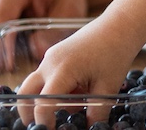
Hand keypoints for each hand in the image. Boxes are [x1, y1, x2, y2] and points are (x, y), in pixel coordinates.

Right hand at [15, 14, 145, 124]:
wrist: (119, 25)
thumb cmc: (116, 53)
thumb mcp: (108, 88)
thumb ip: (96, 113)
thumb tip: (90, 129)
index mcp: (62, 70)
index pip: (43, 104)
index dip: (44, 122)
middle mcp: (50, 63)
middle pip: (25, 93)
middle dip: (28, 113)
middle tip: (42, 125)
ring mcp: (50, 56)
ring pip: (33, 84)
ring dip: (43, 99)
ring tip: (68, 106)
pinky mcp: (54, 53)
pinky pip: (44, 75)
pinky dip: (52, 88)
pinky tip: (76, 90)